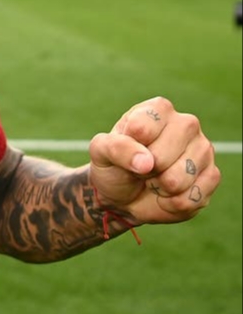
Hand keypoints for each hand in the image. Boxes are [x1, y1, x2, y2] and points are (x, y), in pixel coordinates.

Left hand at [89, 97, 219, 225]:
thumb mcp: (101, 152)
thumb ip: (117, 148)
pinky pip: (190, 198)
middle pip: (161, 157)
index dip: (129, 147)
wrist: (124, 196)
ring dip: (159, 188)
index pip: (142, 129)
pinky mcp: (212, 176)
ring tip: (155, 180)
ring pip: (177, 180)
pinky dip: (172, 204)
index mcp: (158, 109)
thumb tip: (147, 162)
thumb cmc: (113, 166)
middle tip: (141, 168)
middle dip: (145, 171)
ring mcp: (203, 149)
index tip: (126, 148)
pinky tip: (168, 194)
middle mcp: (186, 124)